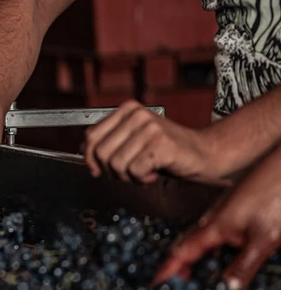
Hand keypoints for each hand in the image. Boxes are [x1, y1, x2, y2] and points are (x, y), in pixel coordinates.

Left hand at [83, 101, 220, 184]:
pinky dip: (142, 178)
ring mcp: (150, 128)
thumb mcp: (133, 141)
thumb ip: (110, 142)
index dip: (90, 158)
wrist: (205, 153)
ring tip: (144, 171)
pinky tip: (154, 172)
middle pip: (101, 152)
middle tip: (128, 172)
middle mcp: (138, 115)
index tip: (98, 169)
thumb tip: (84, 153)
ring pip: (116, 164)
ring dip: (128, 176)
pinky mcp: (161, 144)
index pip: (91, 136)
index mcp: (127, 110)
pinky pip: (134, 171)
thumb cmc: (167, 150)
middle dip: (111, 171)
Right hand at [153, 147, 280, 289]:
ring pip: (204, 240)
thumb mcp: (263, 238)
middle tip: (178, 283)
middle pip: (188, 246)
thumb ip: (244, 265)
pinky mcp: (238, 210)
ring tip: (201, 273)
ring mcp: (226, 213)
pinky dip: (216, 249)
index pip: (181, 254)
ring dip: (198, 257)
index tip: (154, 283)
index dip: (167, 270)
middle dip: (180, 266)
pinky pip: (219, 234)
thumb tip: (228, 287)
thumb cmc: (275, 193)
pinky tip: (229, 253)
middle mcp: (214, 220)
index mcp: (213, 227)